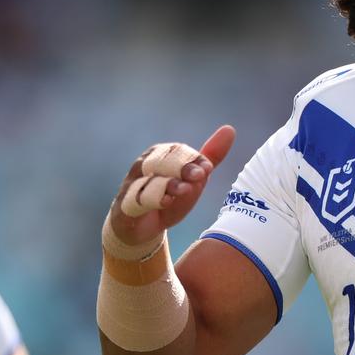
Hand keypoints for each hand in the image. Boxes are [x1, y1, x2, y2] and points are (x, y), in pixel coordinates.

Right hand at [108, 125, 236, 245]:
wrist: (141, 224)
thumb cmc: (170, 195)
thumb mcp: (193, 177)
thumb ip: (210, 156)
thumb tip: (229, 129)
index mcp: (161, 154)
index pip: (178, 151)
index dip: (194, 159)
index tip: (209, 168)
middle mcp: (144, 164)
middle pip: (163, 161)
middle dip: (182, 167)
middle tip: (201, 175)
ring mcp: (132, 183)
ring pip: (150, 180)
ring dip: (169, 184)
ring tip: (186, 189)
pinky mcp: (125, 203)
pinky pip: (137, 199)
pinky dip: (152, 200)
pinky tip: (166, 202)